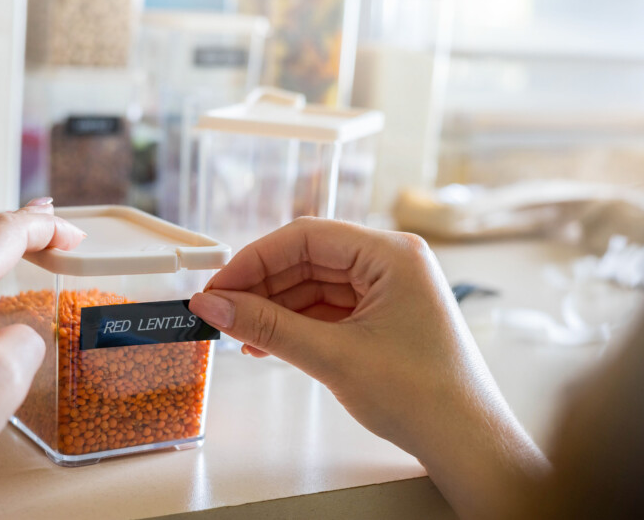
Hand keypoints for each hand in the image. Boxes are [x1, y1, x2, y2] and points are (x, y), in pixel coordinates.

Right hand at [189, 217, 548, 519]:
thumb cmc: (422, 396)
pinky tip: (267, 342)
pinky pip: (327, 308)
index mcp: (392, 254)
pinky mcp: (381, 315)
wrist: (465, 443)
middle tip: (220, 311)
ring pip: (314, 285)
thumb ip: (268, 326)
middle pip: (308, 260)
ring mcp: (387, 289)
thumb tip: (214, 304)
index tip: (218, 285)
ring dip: (275, 309)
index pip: (307, 237)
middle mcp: (391, 262)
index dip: (255, 259)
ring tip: (241, 334)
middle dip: (262, 287)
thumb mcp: (333, 356)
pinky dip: (296, 324)